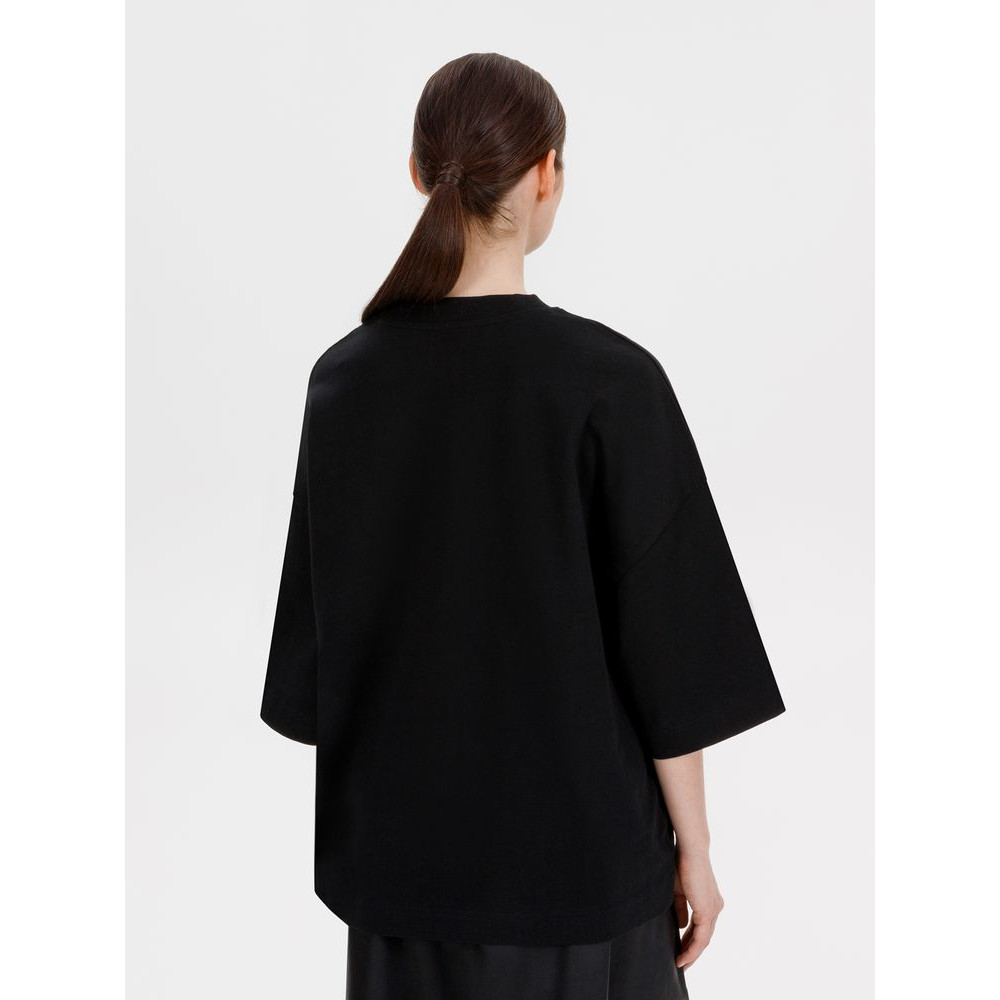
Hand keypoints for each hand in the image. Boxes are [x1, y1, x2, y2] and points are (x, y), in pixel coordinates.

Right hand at [672, 844, 723, 969]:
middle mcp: (715, 908)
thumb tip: (681, 927)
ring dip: (692, 954)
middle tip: (681, 964)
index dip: (690, 940)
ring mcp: (713, 910)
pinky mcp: (708, 911)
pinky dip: (692, 949)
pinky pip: (701, 938)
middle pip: (704, 937)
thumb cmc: (681, 866)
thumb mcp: (679, 892)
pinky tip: (682, 957)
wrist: (690, 851)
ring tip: (680, 964)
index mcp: (709, 902)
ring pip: (704, 940)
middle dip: (692, 952)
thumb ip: (681, 909)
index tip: (679, 950)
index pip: (700, 927)